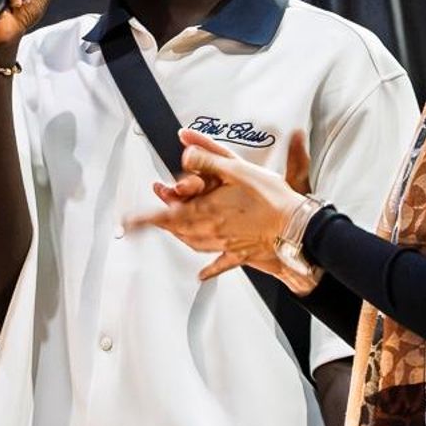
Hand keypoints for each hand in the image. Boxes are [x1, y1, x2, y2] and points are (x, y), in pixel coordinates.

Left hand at [128, 130, 315, 290]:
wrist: (297, 228)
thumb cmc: (271, 198)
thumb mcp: (237, 169)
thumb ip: (207, 157)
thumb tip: (184, 150)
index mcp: (206, 211)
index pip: (167, 215)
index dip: (145, 218)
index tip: (129, 222)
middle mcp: (210, 230)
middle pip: (178, 230)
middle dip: (163, 223)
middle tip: (149, 220)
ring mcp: (224, 244)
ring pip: (193, 244)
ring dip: (180, 237)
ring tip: (171, 232)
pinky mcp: (239, 252)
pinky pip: (219, 263)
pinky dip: (208, 268)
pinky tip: (201, 275)